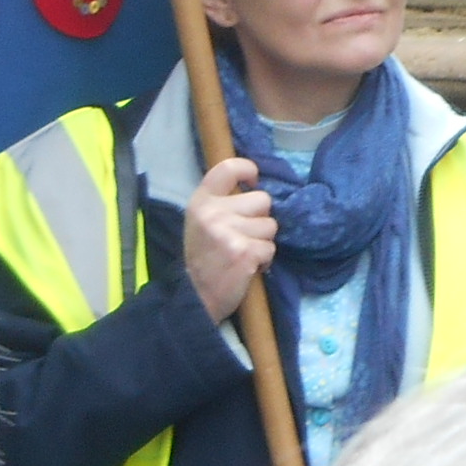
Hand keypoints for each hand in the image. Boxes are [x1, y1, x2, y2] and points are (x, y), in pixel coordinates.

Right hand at [183, 158, 274, 323]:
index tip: (253, 181)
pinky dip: (265, 259)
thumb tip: (255, 187)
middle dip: (260, 218)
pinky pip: (271, 247)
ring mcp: (229, 232)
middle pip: (263, 199)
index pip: (228, 168)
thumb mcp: (202, 224)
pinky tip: (247, 267)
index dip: (247, 169)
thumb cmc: (203, 258)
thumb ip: (223, 203)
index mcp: (201, 202)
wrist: (194, 297)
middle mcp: (213, 213)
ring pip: (271, 225)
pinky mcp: (245, 251)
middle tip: (242, 236)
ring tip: (243, 253)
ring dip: (263, 241)